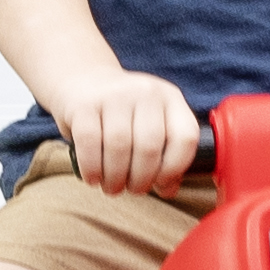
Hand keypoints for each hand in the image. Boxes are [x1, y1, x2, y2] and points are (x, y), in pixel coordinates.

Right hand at [53, 68, 200, 193]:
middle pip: (149, 147)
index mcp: (170, 98)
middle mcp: (146, 92)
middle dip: (140, 180)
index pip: (185, 137)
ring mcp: (114, 95)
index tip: (160, 184)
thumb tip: (168, 189)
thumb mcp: (150, 124)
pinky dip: (92, 169)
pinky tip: (93, 177)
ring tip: (112, 187)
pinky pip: (90, 143)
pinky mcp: (84, 103)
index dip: (174, 168)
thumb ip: (165, 154)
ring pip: (119, 147)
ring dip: (115, 178)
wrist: (83, 80)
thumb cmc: (123, 114)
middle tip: (132, 189)